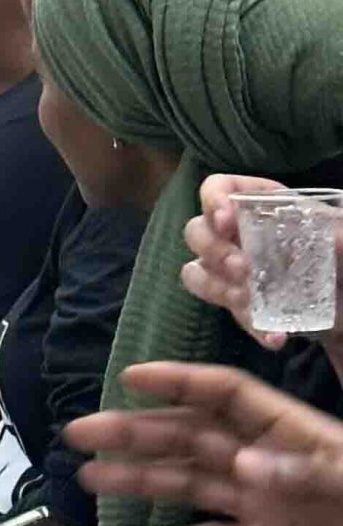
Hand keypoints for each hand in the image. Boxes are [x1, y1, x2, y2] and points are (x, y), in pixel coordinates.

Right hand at [68, 361, 342, 525]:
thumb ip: (304, 474)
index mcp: (291, 435)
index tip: (130, 379)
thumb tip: (244, 468)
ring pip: (192, 488)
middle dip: (137, 433)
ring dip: (141, 482)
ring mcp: (266, 509)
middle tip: (81, 432)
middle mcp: (268, 465)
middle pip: (193, 440)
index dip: (179, 384)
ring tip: (90, 478)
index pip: (226, 396)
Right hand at [178, 172, 335, 353]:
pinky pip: (230, 314)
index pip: (218, 188)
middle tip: (243, 268)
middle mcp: (236, 234)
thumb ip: (337, 232)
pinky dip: (251, 326)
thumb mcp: (341, 234)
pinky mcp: (240, 303)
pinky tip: (275, 337)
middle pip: (197, 231)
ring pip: (196, 273)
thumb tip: (333, 236)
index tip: (226, 221)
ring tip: (248, 300)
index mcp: (258, 204)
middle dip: (214, 251)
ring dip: (217, 287)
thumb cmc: (338, 251)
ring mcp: (232, 270)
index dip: (214, 200)